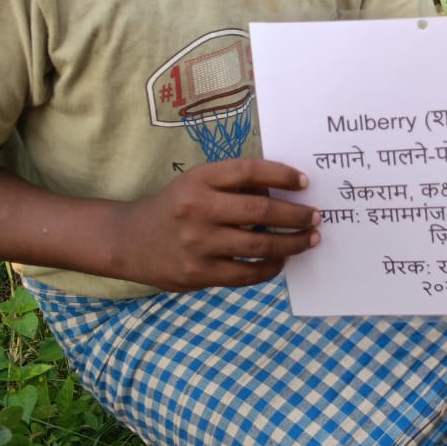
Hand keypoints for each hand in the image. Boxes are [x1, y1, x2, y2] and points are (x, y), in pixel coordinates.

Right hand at [115, 158, 319, 290]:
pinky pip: (245, 274)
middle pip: (260, 211)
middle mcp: (197, 209)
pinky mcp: (198, 273)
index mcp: (199, 180)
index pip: (248, 171)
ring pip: (258, 246)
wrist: (131, 241)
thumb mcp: (198, 184)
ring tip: (309, 240)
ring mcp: (197, 244)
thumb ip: (235, 185)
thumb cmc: (177, 207)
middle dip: (296, 215)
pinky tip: (281, 261)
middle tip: (315, 216)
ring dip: (291, 243)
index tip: (304, 182)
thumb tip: (284, 193)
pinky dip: (269, 268)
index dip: (281, 174)